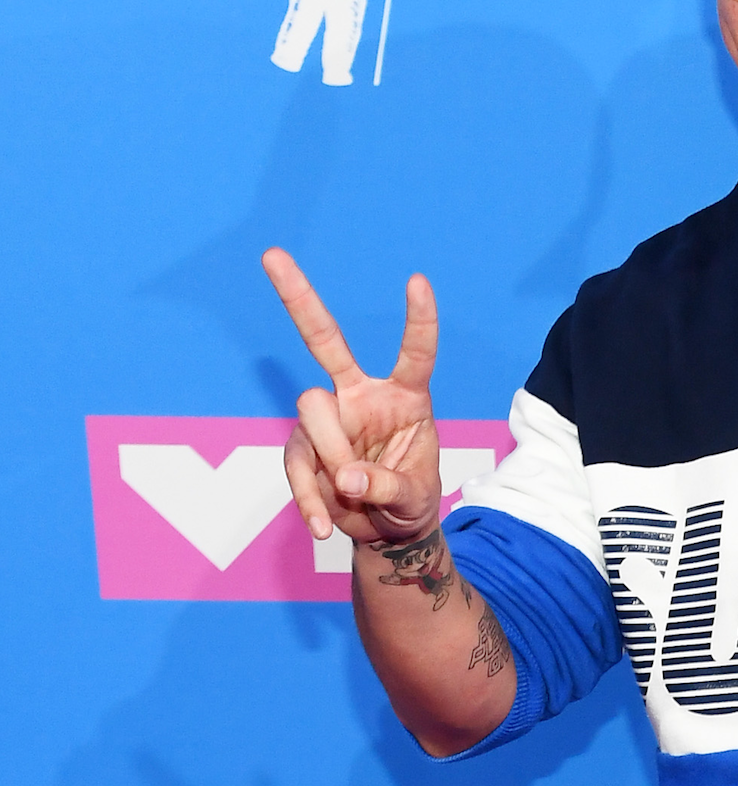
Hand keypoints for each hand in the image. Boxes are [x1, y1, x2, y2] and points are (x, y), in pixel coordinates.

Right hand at [262, 248, 441, 545]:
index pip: (414, 352)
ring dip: (333, 459)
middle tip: (270, 253)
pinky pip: (297, 464)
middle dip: (298, 298)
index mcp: (406, 397)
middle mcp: (362, 396)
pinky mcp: (302, 448)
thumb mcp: (414, 499)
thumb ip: (387, 487)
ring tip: (354, 496)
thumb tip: (347, 479)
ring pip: (312, 413)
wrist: (386, 532)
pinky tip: (327, 527)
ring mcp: (327, 419)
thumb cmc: (410, 502)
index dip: (417, 320)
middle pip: (324, 340)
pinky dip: (309, 499)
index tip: (417, 281)